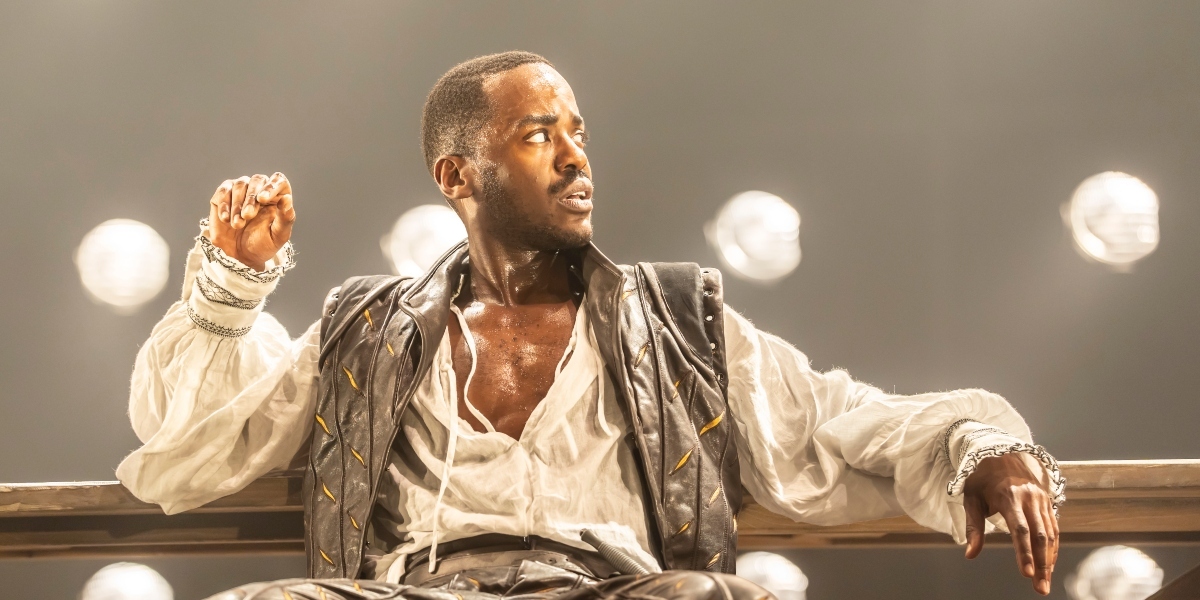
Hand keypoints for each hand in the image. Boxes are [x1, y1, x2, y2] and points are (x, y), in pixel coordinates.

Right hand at [207, 173, 295, 270]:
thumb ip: (286, 218)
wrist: (240, 256)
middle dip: (251, 198)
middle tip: (248, 216)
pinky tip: (225, 219)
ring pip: (240, 184)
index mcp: (277, 197)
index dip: (271, 186)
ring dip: (237, 205)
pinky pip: (223, 191)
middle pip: (257, 180)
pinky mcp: (224, 195)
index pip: (278, 180)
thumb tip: (287, 198)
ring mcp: (241, 191)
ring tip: (237, 224)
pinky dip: (224, 205)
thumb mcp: (278, 235)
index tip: (262, 199)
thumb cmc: (263, 244)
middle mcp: (260, 189)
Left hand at [963, 453, 1058, 594]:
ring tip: (1045, 581)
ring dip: (1049, 560)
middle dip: (1041, 564)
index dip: (1025, 552)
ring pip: (1050, 534)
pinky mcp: (1047, 502)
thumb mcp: (971, 498)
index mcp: (1009, 496)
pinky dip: (1053, 548)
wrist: (1000, 453)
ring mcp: (1041, 499)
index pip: (1020, 530)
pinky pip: (1053, 528)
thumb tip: (970, 554)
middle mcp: (1029, 498)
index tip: (1027, 573)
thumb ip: (973, 527)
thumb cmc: (981, 479)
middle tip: (1040, 587)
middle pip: (1040, 536)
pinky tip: (1049, 564)